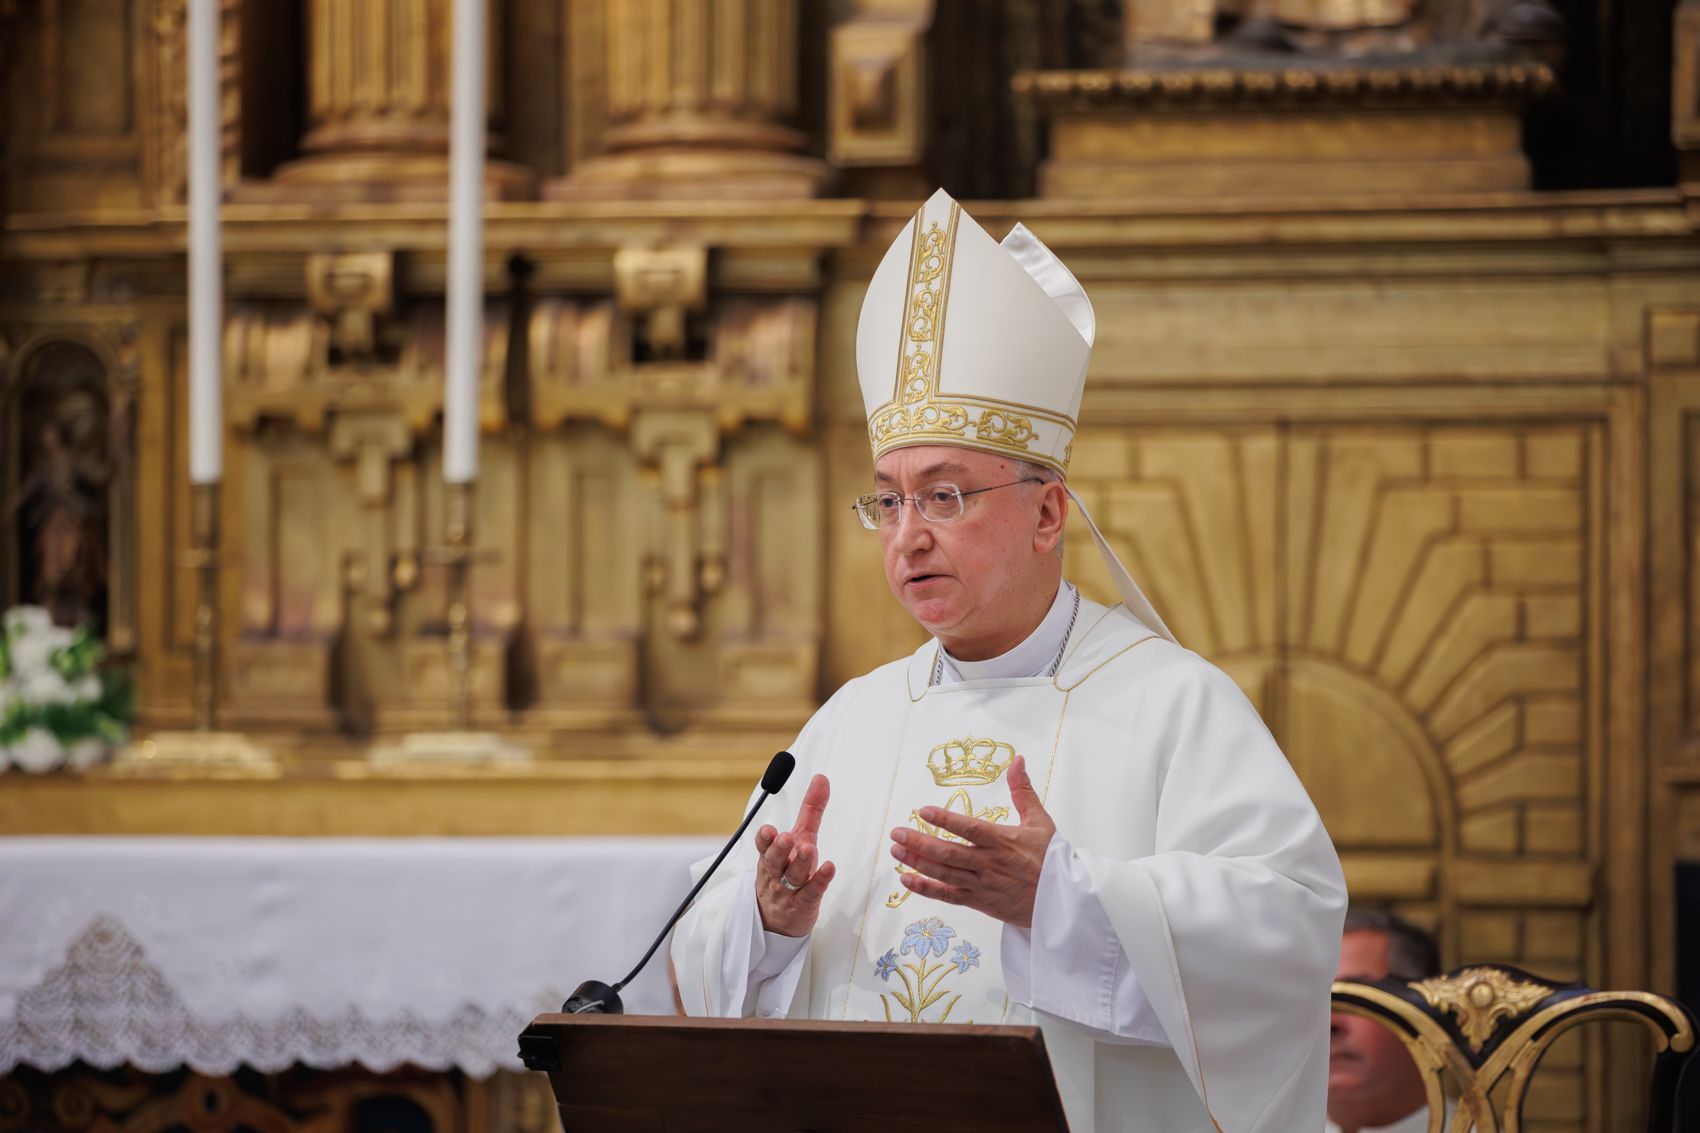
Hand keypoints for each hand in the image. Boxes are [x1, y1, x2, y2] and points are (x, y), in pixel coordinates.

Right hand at [755, 773, 835, 936]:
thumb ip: (810, 809)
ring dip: (800, 863)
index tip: (768, 830)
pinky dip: (819, 881)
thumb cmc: (789, 870)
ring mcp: (789, 890)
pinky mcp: (803, 904)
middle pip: (774, 860)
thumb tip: (821, 778)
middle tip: (785, 838)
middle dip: (779, 848)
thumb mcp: (800, 837)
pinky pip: (810, 893)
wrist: (778, 918)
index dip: (764, 838)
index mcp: (771, 854)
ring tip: (809, 850)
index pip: (763, 845)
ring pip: (792, 876)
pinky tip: (829, 869)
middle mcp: (777, 871)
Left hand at [888, 755, 1055, 927]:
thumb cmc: (1051, 859)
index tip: (924, 811)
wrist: (1062, 901)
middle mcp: (990, 863)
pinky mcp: (980, 902)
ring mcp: (983, 884)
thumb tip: (1017, 761)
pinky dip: (927, 889)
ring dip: (918, 863)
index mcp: (1003, 841)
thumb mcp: (1040, 821)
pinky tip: (907, 879)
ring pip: (945, 874)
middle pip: (949, 853)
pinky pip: (949, 896)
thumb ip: (1023, 791)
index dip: (946, 821)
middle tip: (897, 833)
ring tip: (896, 850)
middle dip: (920, 842)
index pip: (970, 829)